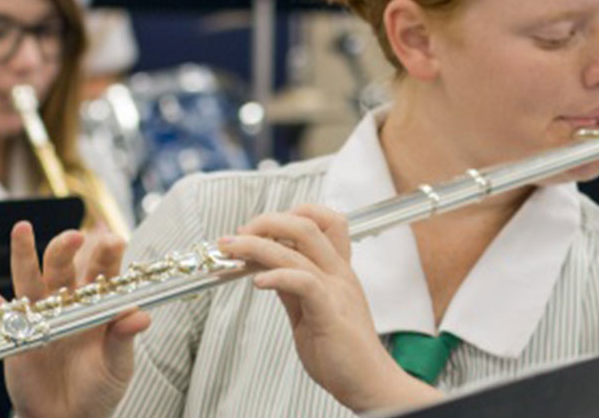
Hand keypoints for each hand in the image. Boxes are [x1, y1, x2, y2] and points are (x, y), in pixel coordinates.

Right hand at [0, 222, 148, 417]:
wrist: (69, 416)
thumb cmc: (100, 388)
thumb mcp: (118, 366)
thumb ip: (123, 339)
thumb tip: (141, 316)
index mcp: (98, 306)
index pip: (104, 273)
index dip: (108, 256)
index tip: (114, 240)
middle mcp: (68, 302)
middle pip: (65, 269)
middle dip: (67, 250)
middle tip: (73, 236)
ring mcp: (39, 313)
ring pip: (30, 278)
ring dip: (24, 253)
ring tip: (21, 228)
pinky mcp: (14, 330)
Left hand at [217, 205, 439, 411]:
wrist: (368, 383)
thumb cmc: (343, 353)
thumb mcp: (311, 312)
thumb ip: (293, 288)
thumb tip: (267, 270)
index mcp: (338, 271)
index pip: (322, 221)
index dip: (288, 216)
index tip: (258, 229)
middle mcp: (339, 274)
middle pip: (305, 224)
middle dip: (264, 222)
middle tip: (236, 235)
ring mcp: (336, 291)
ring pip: (297, 250)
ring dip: (255, 245)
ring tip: (230, 249)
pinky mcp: (330, 313)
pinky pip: (303, 282)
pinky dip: (276, 276)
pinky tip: (257, 282)